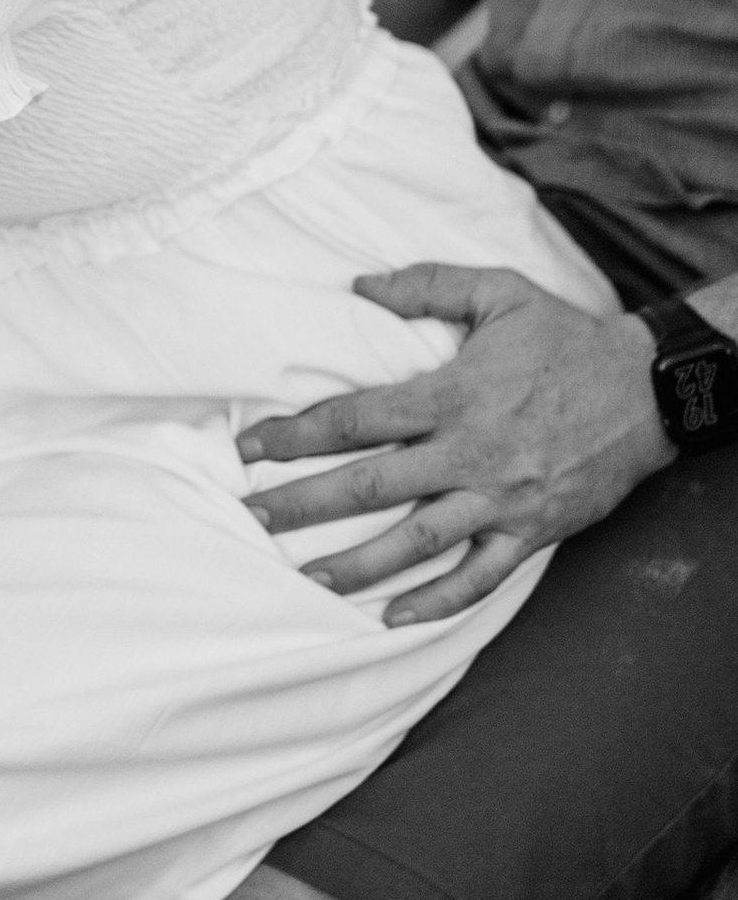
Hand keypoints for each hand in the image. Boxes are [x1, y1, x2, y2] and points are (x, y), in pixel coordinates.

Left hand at [236, 263, 670, 624]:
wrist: (649, 388)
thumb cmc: (567, 337)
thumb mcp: (499, 290)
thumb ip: (426, 283)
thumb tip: (357, 285)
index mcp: (453, 394)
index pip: (356, 419)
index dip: (297, 436)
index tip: (251, 450)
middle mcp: (471, 452)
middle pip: (370, 486)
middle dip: (304, 505)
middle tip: (254, 518)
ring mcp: (502, 499)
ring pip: (416, 541)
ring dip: (357, 564)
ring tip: (308, 578)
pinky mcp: (533, 531)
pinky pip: (480, 576)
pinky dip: (438, 600)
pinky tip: (395, 616)